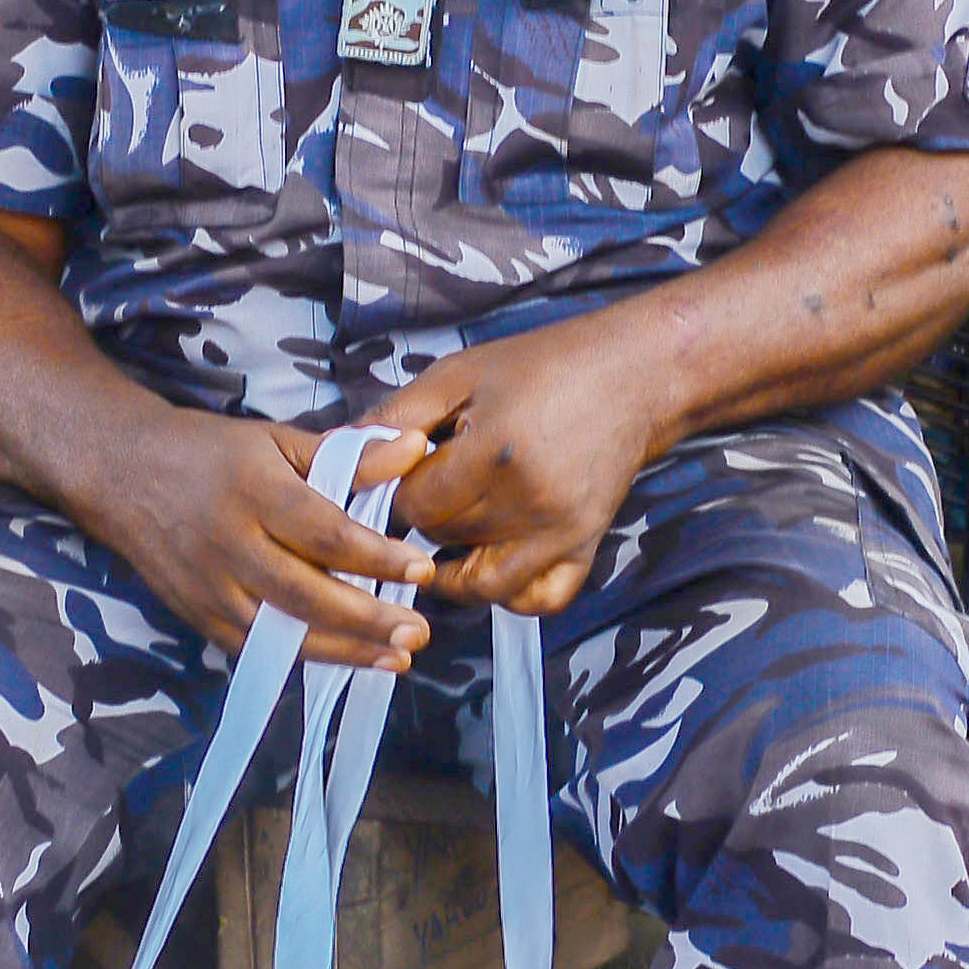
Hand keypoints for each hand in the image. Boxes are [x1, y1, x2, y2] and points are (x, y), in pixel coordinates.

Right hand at [87, 411, 437, 669]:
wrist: (118, 473)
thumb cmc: (207, 452)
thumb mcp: (276, 440)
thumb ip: (347, 455)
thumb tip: (414, 448)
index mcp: (254, 490)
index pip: (325, 533)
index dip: (377, 557)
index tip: (422, 569)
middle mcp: (230, 543)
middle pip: (307, 592)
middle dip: (368, 618)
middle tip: (418, 631)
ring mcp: (210, 586)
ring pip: (282, 630)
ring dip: (344, 650)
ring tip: (395, 659)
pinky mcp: (196, 614)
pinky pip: (254, 647)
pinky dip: (301, 658)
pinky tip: (343, 660)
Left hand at [365, 312, 668, 616]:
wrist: (632, 377)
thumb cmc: (539, 368)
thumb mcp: (458, 374)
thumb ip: (394, 416)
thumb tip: (336, 450)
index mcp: (493, 453)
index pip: (414, 505)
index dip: (396, 489)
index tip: (402, 468)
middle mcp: (531, 503)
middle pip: (442, 541)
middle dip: (423, 517)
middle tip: (428, 486)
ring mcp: (562, 534)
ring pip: (480, 583)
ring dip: (454, 564)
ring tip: (448, 526)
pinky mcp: (586, 550)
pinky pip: (536, 601)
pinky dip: (508, 593)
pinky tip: (489, 560)